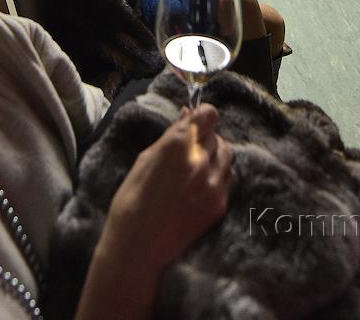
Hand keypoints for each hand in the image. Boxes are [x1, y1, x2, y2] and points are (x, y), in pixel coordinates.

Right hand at [102, 105, 231, 274]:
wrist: (138, 246)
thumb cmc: (132, 199)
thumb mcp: (144, 159)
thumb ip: (171, 136)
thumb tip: (188, 115)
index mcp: (178, 144)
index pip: (208, 114)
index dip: (201, 116)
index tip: (195, 123)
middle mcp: (201, 159)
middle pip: (216, 135)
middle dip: (204, 138)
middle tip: (188, 151)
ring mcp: (214, 183)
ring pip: (226, 155)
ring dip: (214, 155)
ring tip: (196, 167)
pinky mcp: (220, 203)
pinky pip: (228, 178)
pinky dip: (217, 176)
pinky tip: (200, 186)